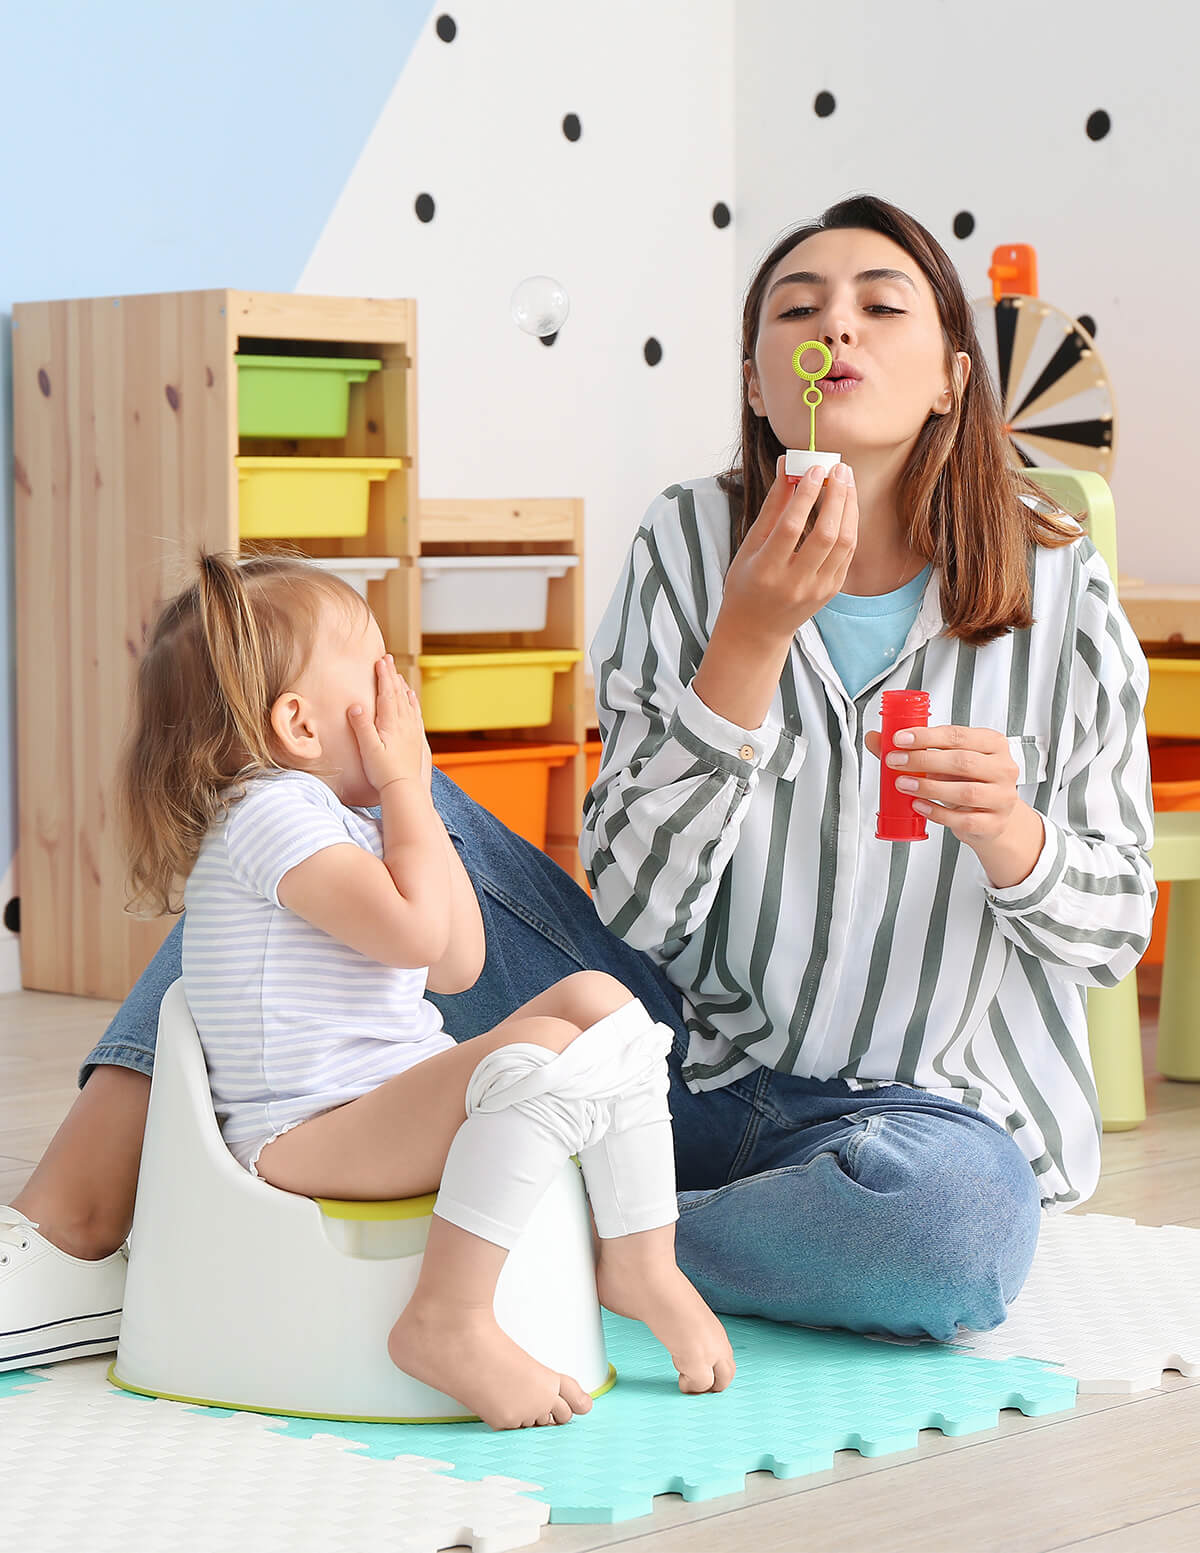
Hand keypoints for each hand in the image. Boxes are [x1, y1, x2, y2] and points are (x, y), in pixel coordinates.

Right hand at [348, 655, 427, 795]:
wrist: (404, 788)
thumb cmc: (383, 771)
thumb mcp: (368, 748)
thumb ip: (361, 726)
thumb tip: (356, 705)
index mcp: (391, 723)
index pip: (387, 693)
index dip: (383, 675)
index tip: (380, 660)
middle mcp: (404, 723)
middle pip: (398, 693)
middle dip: (392, 675)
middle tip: (388, 659)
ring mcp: (412, 730)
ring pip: (408, 702)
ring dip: (402, 686)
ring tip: (398, 674)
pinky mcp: (416, 738)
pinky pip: (415, 714)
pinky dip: (413, 701)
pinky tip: (412, 697)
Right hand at [718, 455, 857, 647]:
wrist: (757, 630)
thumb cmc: (746, 583)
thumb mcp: (750, 545)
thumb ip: (772, 507)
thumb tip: (787, 467)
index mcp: (766, 571)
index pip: (790, 528)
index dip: (805, 496)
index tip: (814, 469)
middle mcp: (794, 583)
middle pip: (825, 534)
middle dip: (836, 496)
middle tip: (838, 468)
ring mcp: (817, 589)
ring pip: (844, 543)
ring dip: (849, 507)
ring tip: (845, 480)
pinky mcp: (831, 590)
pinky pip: (847, 553)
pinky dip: (850, 525)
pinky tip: (846, 505)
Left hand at [864, 723, 1044, 884]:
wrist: (993, 816)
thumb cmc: (968, 781)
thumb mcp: (946, 760)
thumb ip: (912, 749)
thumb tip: (875, 738)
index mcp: (993, 744)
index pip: (958, 735)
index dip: (926, 737)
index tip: (900, 739)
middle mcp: (1003, 768)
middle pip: (962, 762)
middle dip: (923, 761)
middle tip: (895, 762)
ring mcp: (1002, 797)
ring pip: (965, 792)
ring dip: (928, 788)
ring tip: (903, 784)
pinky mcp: (994, 824)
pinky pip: (963, 820)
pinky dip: (937, 813)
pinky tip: (918, 806)